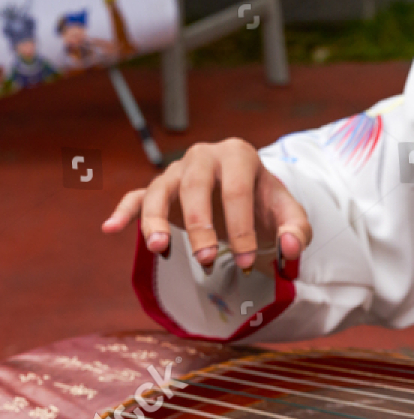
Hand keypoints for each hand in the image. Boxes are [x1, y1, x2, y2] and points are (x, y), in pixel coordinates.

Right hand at [101, 139, 310, 272]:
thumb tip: (290, 250)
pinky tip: (110, 228)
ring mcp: (177, 171)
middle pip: (194, 187)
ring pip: (159, 190)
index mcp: (239, 156)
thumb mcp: (290, 215)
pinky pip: (136, 196)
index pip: (236, 191)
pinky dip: (124, 211)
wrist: (249, 194)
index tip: (247, 262)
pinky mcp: (159, 188)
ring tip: (159, 248)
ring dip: (156, 219)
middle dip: (200, 226)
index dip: (241, 227)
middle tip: (206, 260)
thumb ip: (297, 231)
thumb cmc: (268, 205)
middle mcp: (203, 157)